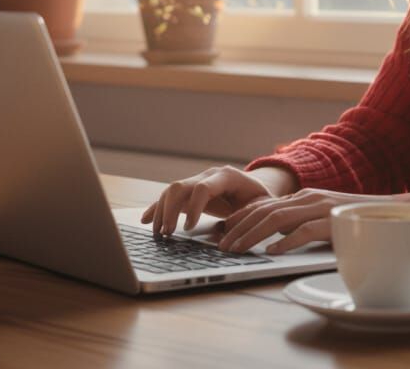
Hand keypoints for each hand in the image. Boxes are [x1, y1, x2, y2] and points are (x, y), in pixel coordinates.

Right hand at [140, 165, 288, 237]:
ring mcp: (196, 182)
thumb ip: (252, 213)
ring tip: (159, 234)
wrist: (257, 189)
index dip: (193, 208)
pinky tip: (146, 220)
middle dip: (170, 210)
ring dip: (161, 211)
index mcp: (226, 176)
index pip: (202, 188)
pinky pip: (169, 198)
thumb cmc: (262, 199)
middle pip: (180, 186)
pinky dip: (157, 209)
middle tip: (168, 233)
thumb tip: (234, 227)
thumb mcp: (264, 205)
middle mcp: (207, 175)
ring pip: (171, 191)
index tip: (189, 228)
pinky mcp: (190, 192)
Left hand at [217, 188, 409, 254]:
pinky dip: (284, 242)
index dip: (239, 218)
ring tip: (236, 250)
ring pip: (276, 219)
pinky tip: (270, 253)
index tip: (221, 233)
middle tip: (221, 246)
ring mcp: (321, 208)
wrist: (395, 213)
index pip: (262, 205)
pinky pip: (304, 231)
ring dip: (252, 235)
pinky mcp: (334, 221)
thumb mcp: (322, 220)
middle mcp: (308, 198)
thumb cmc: (357, 222)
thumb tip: (273, 239)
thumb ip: (300, 224)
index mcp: (303, 198)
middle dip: (237, 229)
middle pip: (263, 211)